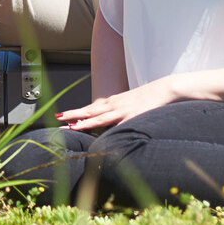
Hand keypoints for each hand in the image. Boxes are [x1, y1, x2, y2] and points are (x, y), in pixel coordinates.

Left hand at [56, 77, 174, 132]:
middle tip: (58, 118)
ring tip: (71, 126)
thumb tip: (112, 123)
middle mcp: (115, 105)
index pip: (91, 109)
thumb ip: (120, 112)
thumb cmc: (149, 97)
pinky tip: (100, 136)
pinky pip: (118, 125)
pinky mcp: (134, 117)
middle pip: (90, 111)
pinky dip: (108, 130)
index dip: (76, 113)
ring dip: (84, 122)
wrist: (165, 89)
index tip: (62, 116)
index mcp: (113, 102)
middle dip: (73, 115)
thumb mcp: (130, 103)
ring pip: (100, 117)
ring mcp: (123, 111)